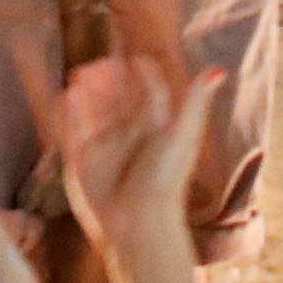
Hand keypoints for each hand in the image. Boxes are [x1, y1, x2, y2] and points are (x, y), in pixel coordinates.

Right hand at [58, 55, 214, 255]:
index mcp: (154, 129)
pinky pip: (73, 134)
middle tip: (101, 63)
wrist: (139, 224)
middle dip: (108, 80)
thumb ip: (195, 101)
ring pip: (93, 113)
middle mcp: (129, 138)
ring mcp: (105, 150)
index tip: (133, 58)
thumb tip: (216, 69)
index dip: (140, 76)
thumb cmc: (166, 179)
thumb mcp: (184, 134)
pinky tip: (66, 97)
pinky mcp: (83, 164)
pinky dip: (69, 115)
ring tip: (81, 73)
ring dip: (87, 93)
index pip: (147, 95)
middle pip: (117, 100)